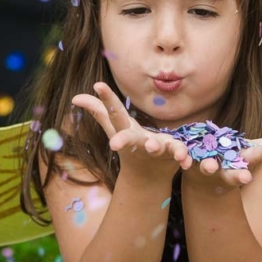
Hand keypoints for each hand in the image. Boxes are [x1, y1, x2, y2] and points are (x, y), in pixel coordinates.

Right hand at [72, 82, 192, 181]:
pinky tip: (187, 160)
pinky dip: (183, 157)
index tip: (98, 84)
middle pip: (129, 138)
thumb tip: (75, 97)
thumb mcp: (114, 128)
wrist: (148, 177)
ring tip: (154, 145)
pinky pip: (179, 154)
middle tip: (115, 144)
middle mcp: (138, 141)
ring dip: (156, 146)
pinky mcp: (173, 154)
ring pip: (156, 147)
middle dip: (123, 139)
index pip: (113, 113)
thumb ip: (99, 111)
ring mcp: (156, 149)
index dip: (105, 99)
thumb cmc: (129, 145)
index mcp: (124, 132)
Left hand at [183, 133, 261, 188]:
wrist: (205, 182)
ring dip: (209, 167)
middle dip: (239, 175)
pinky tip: (183, 157)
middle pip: (234, 174)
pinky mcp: (189, 163)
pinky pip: (186, 160)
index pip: (259, 155)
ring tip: (211, 166)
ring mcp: (207, 168)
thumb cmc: (235, 161)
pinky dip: (184, 158)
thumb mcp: (255, 150)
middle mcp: (227, 169)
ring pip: (209, 168)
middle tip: (246, 177)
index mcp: (244, 161)